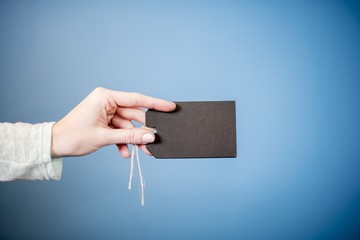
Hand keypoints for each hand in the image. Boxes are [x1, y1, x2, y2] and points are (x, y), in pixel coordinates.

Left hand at [51, 87, 175, 157]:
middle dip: (143, 130)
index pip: (136, 99)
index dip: (155, 104)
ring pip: (128, 124)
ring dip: (133, 139)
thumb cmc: (73, 136)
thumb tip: (150, 136)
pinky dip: (123, 141)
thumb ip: (129, 137)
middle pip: (133, 114)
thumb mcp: (104, 137)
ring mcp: (106, 111)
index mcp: (105, 97)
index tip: (170, 107)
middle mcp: (107, 101)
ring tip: (143, 151)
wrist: (55, 144)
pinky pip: (119, 130)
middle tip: (155, 141)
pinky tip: (125, 153)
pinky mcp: (104, 121)